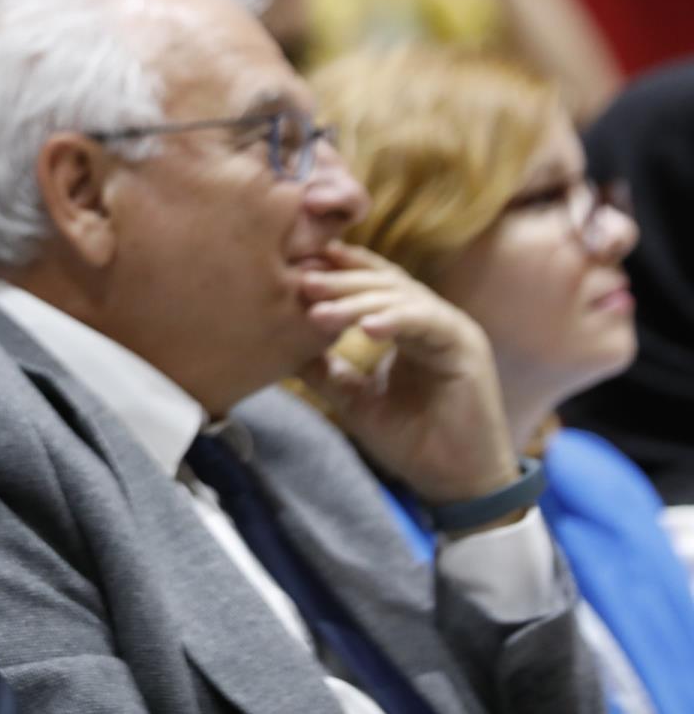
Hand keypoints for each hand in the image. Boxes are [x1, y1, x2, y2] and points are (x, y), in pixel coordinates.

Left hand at [297, 243, 519, 506]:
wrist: (453, 482)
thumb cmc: (411, 442)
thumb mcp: (354, 399)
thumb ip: (325, 370)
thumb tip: (282, 345)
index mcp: (408, 327)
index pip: (373, 285)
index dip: (339, 272)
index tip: (299, 266)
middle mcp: (431, 321)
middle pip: (382, 284)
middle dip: (340, 281)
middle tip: (303, 282)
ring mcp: (451, 330)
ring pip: (400, 299)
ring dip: (357, 302)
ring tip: (320, 312)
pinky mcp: (466, 347)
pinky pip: (426, 322)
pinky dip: (394, 321)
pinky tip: (365, 329)